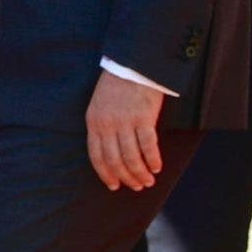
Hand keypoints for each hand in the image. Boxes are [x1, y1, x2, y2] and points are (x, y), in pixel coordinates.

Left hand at [86, 72, 166, 190]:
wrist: (132, 64)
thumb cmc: (116, 86)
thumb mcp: (99, 106)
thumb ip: (102, 128)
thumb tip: (112, 153)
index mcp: (94, 123)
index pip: (96, 156)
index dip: (105, 174)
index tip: (114, 186)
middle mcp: (107, 125)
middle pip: (115, 161)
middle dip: (126, 178)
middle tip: (137, 186)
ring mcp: (125, 122)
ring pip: (131, 157)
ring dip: (140, 173)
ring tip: (148, 181)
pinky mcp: (143, 117)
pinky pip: (148, 146)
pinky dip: (153, 160)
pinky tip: (157, 167)